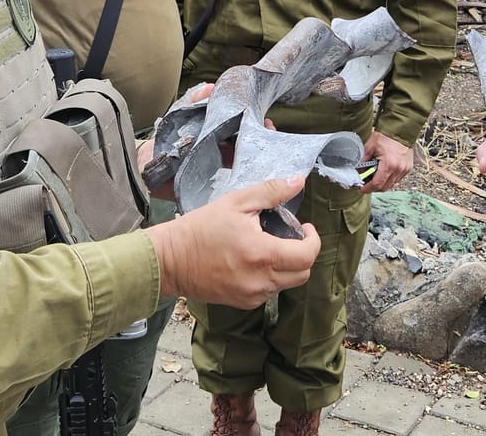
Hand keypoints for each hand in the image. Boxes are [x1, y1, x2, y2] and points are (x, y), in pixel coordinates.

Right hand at [144, 176, 320, 308]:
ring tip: (270, 246)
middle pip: (303, 274)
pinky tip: (255, 262)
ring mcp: (252, 295)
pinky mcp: (242, 303)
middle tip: (291, 236)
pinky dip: (271, 278)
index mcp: (262, 254)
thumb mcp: (237, 202)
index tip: (305, 227)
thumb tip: (298, 181)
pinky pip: (269, 292)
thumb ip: (271, 192)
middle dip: (303, 254)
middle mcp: (261, 280)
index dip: (313, 240)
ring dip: (287, 266)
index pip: (307, 256)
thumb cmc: (201, 228)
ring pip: (287, 284)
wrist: (171, 259)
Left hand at [359, 130, 411, 192]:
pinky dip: (389, 178)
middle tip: (366, 183)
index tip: (361, 189)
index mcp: (389, 165)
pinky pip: (397, 179)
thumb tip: (358, 171)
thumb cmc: (386, 136)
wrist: (400, 129)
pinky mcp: (408, 168)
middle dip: (374, 187)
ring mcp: (405, 170)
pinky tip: (383, 172)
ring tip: (374, 176)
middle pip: (384, 187)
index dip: (367, 188)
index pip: (377, 184)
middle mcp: (399, 169)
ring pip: (391, 184)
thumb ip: (363, 160)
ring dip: (382, 183)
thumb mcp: (370, 146)